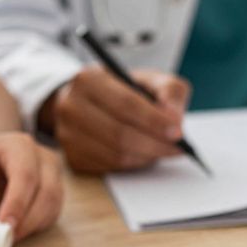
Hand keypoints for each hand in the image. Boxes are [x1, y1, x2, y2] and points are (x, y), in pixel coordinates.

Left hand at [0, 132, 62, 239]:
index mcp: (19, 145)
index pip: (25, 175)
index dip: (17, 203)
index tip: (4, 225)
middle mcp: (43, 158)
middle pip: (46, 192)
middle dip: (28, 219)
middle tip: (6, 238)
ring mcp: (53, 174)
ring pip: (53, 204)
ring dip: (33, 225)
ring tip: (9, 237)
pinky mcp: (55, 191)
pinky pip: (52, 212)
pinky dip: (37, 226)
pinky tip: (18, 231)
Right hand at [41, 66, 189, 172]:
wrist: (91, 103)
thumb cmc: (123, 91)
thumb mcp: (149, 80)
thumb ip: (169, 91)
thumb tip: (174, 117)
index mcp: (88, 79)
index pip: (125, 103)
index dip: (154, 120)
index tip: (178, 132)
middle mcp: (70, 106)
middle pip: (120, 133)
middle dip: (155, 144)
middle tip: (178, 147)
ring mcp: (67, 135)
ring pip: (116, 155)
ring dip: (146, 156)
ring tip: (163, 149)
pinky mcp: (72, 158)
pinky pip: (109, 168)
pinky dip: (132, 165)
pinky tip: (143, 154)